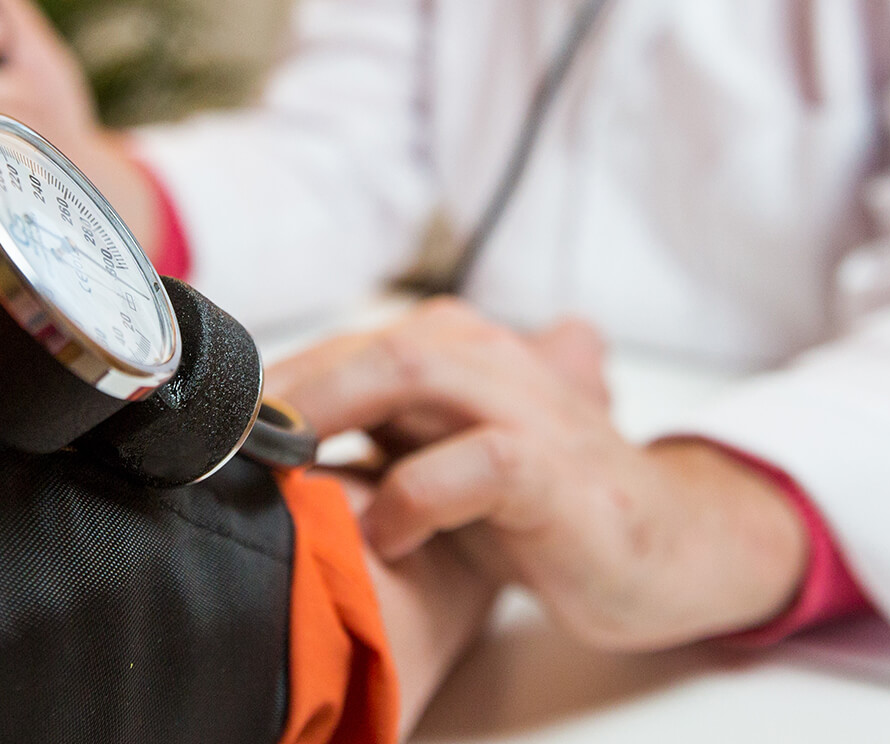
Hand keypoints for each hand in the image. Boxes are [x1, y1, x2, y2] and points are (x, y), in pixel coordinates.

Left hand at [269, 299, 809, 650]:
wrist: (671, 546)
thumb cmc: (549, 509)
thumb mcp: (452, 460)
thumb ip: (384, 437)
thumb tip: (270, 444)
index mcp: (469, 352)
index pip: (359, 343)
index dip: (284, 379)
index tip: (219, 423)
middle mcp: (498, 361)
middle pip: (376, 343)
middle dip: (294, 384)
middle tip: (228, 437)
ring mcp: (532, 410)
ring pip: (417, 370)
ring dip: (335, 410)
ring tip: (280, 461)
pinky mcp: (557, 472)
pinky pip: (478, 461)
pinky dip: (417, 494)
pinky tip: (388, 533)